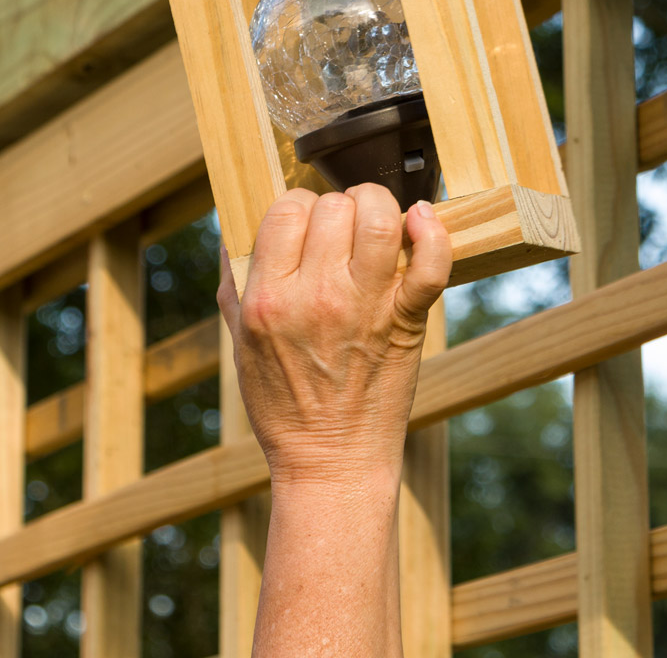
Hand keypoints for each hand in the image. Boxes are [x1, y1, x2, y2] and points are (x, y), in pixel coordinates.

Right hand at [218, 184, 450, 489]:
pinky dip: (432, 232)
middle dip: (336, 207)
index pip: (285, 211)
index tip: (305, 222)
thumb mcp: (240, 343)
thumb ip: (236, 283)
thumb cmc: (284, 404)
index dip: (296, 207)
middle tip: (339, 228)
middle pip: (332, 208)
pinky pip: (430, 263)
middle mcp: (316, 297)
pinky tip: (420, 217)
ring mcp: (365, 307)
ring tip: (374, 217)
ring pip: (379, 219)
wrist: (331, 461)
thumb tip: (234, 233)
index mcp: (269, 299)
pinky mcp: (406, 320)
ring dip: (377, 205)